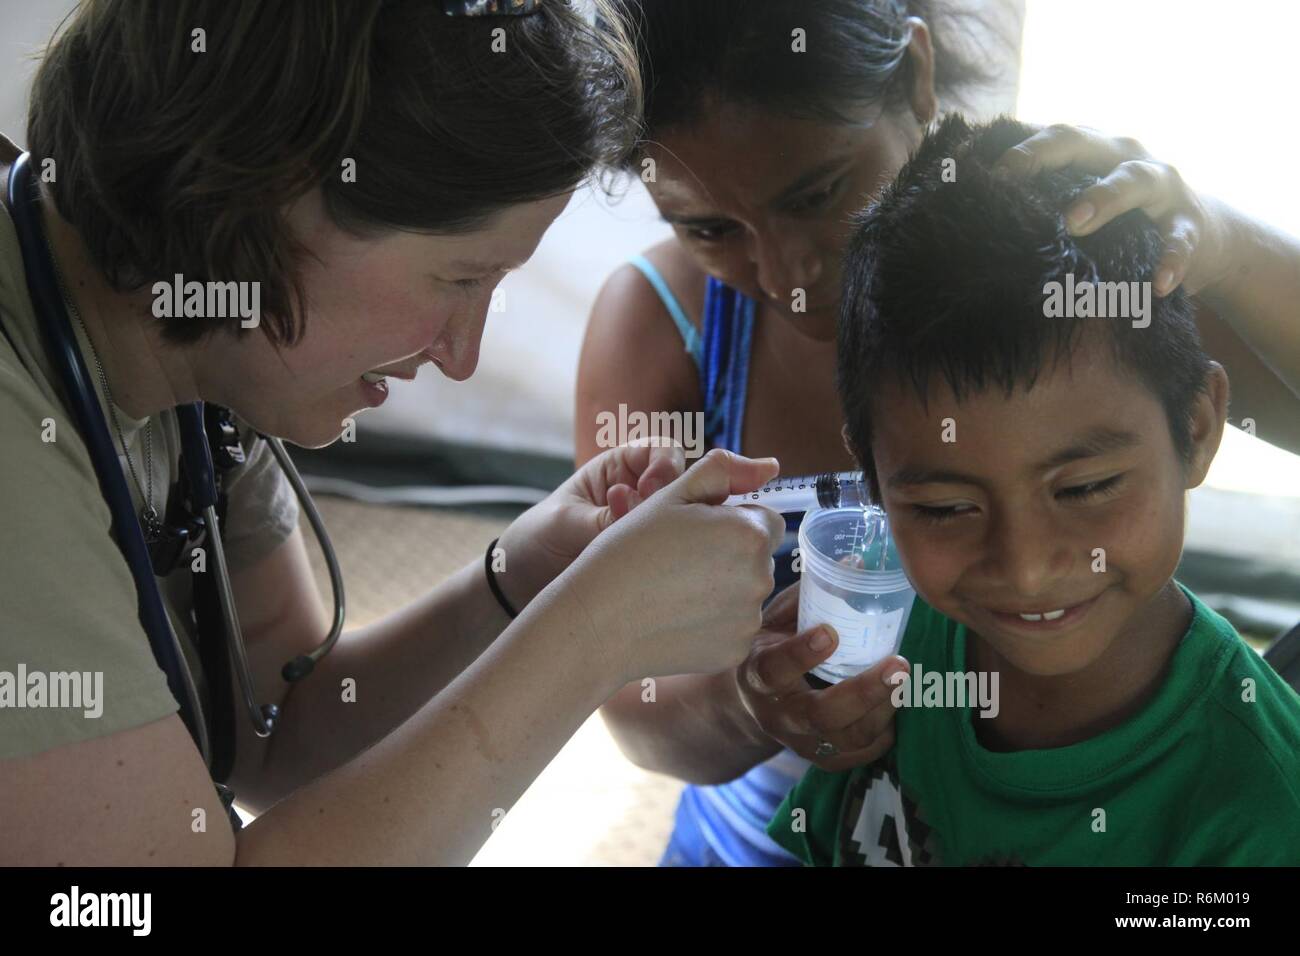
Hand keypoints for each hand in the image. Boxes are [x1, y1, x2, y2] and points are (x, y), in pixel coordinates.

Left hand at [495, 441, 686, 609]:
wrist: (522, 582)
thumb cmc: (538, 539)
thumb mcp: (566, 524)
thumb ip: (606, 519)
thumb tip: (643, 515)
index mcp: (618, 468)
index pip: (661, 451)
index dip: (665, 464)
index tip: (651, 488)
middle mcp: (642, 493)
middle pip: (686, 484)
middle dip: (680, 499)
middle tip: (658, 522)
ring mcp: (651, 527)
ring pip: (686, 520)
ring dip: (680, 531)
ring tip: (654, 550)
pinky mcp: (655, 558)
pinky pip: (677, 552)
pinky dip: (677, 557)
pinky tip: (661, 569)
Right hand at [562, 448, 787, 683]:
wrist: (597, 620)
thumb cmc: (629, 551)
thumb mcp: (671, 495)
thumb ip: (721, 471)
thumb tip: (770, 465)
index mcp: (749, 534)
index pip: (766, 520)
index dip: (731, 522)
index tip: (696, 532)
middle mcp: (760, 578)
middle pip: (758, 558)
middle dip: (729, 555)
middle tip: (678, 561)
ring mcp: (748, 619)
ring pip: (745, 594)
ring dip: (722, 589)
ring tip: (673, 591)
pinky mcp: (735, 652)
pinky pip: (733, 628)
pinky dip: (712, 623)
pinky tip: (675, 618)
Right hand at [734, 582, 908, 771]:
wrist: (755, 703)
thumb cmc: (774, 646)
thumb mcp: (779, 619)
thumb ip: (812, 595)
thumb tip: (858, 560)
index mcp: (758, 673)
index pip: (775, 669)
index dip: (801, 654)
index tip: (830, 633)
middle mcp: (776, 714)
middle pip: (819, 714)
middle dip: (862, 692)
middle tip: (899, 665)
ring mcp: (800, 742)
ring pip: (845, 737)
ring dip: (882, 709)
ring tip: (905, 680)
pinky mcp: (822, 758)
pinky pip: (858, 754)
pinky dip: (883, 732)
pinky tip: (896, 705)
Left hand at [994, 123, 1234, 296]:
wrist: (1201, 235)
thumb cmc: (1121, 219)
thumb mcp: (1084, 199)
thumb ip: (1043, 199)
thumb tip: (974, 214)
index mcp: (1092, 151)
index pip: (1050, 138)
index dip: (1016, 149)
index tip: (981, 171)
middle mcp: (1126, 158)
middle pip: (1084, 143)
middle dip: (1046, 154)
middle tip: (1009, 177)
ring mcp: (1162, 188)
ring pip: (1134, 181)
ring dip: (1103, 198)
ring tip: (1073, 222)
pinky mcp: (1190, 225)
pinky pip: (1180, 240)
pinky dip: (1171, 261)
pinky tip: (1158, 285)